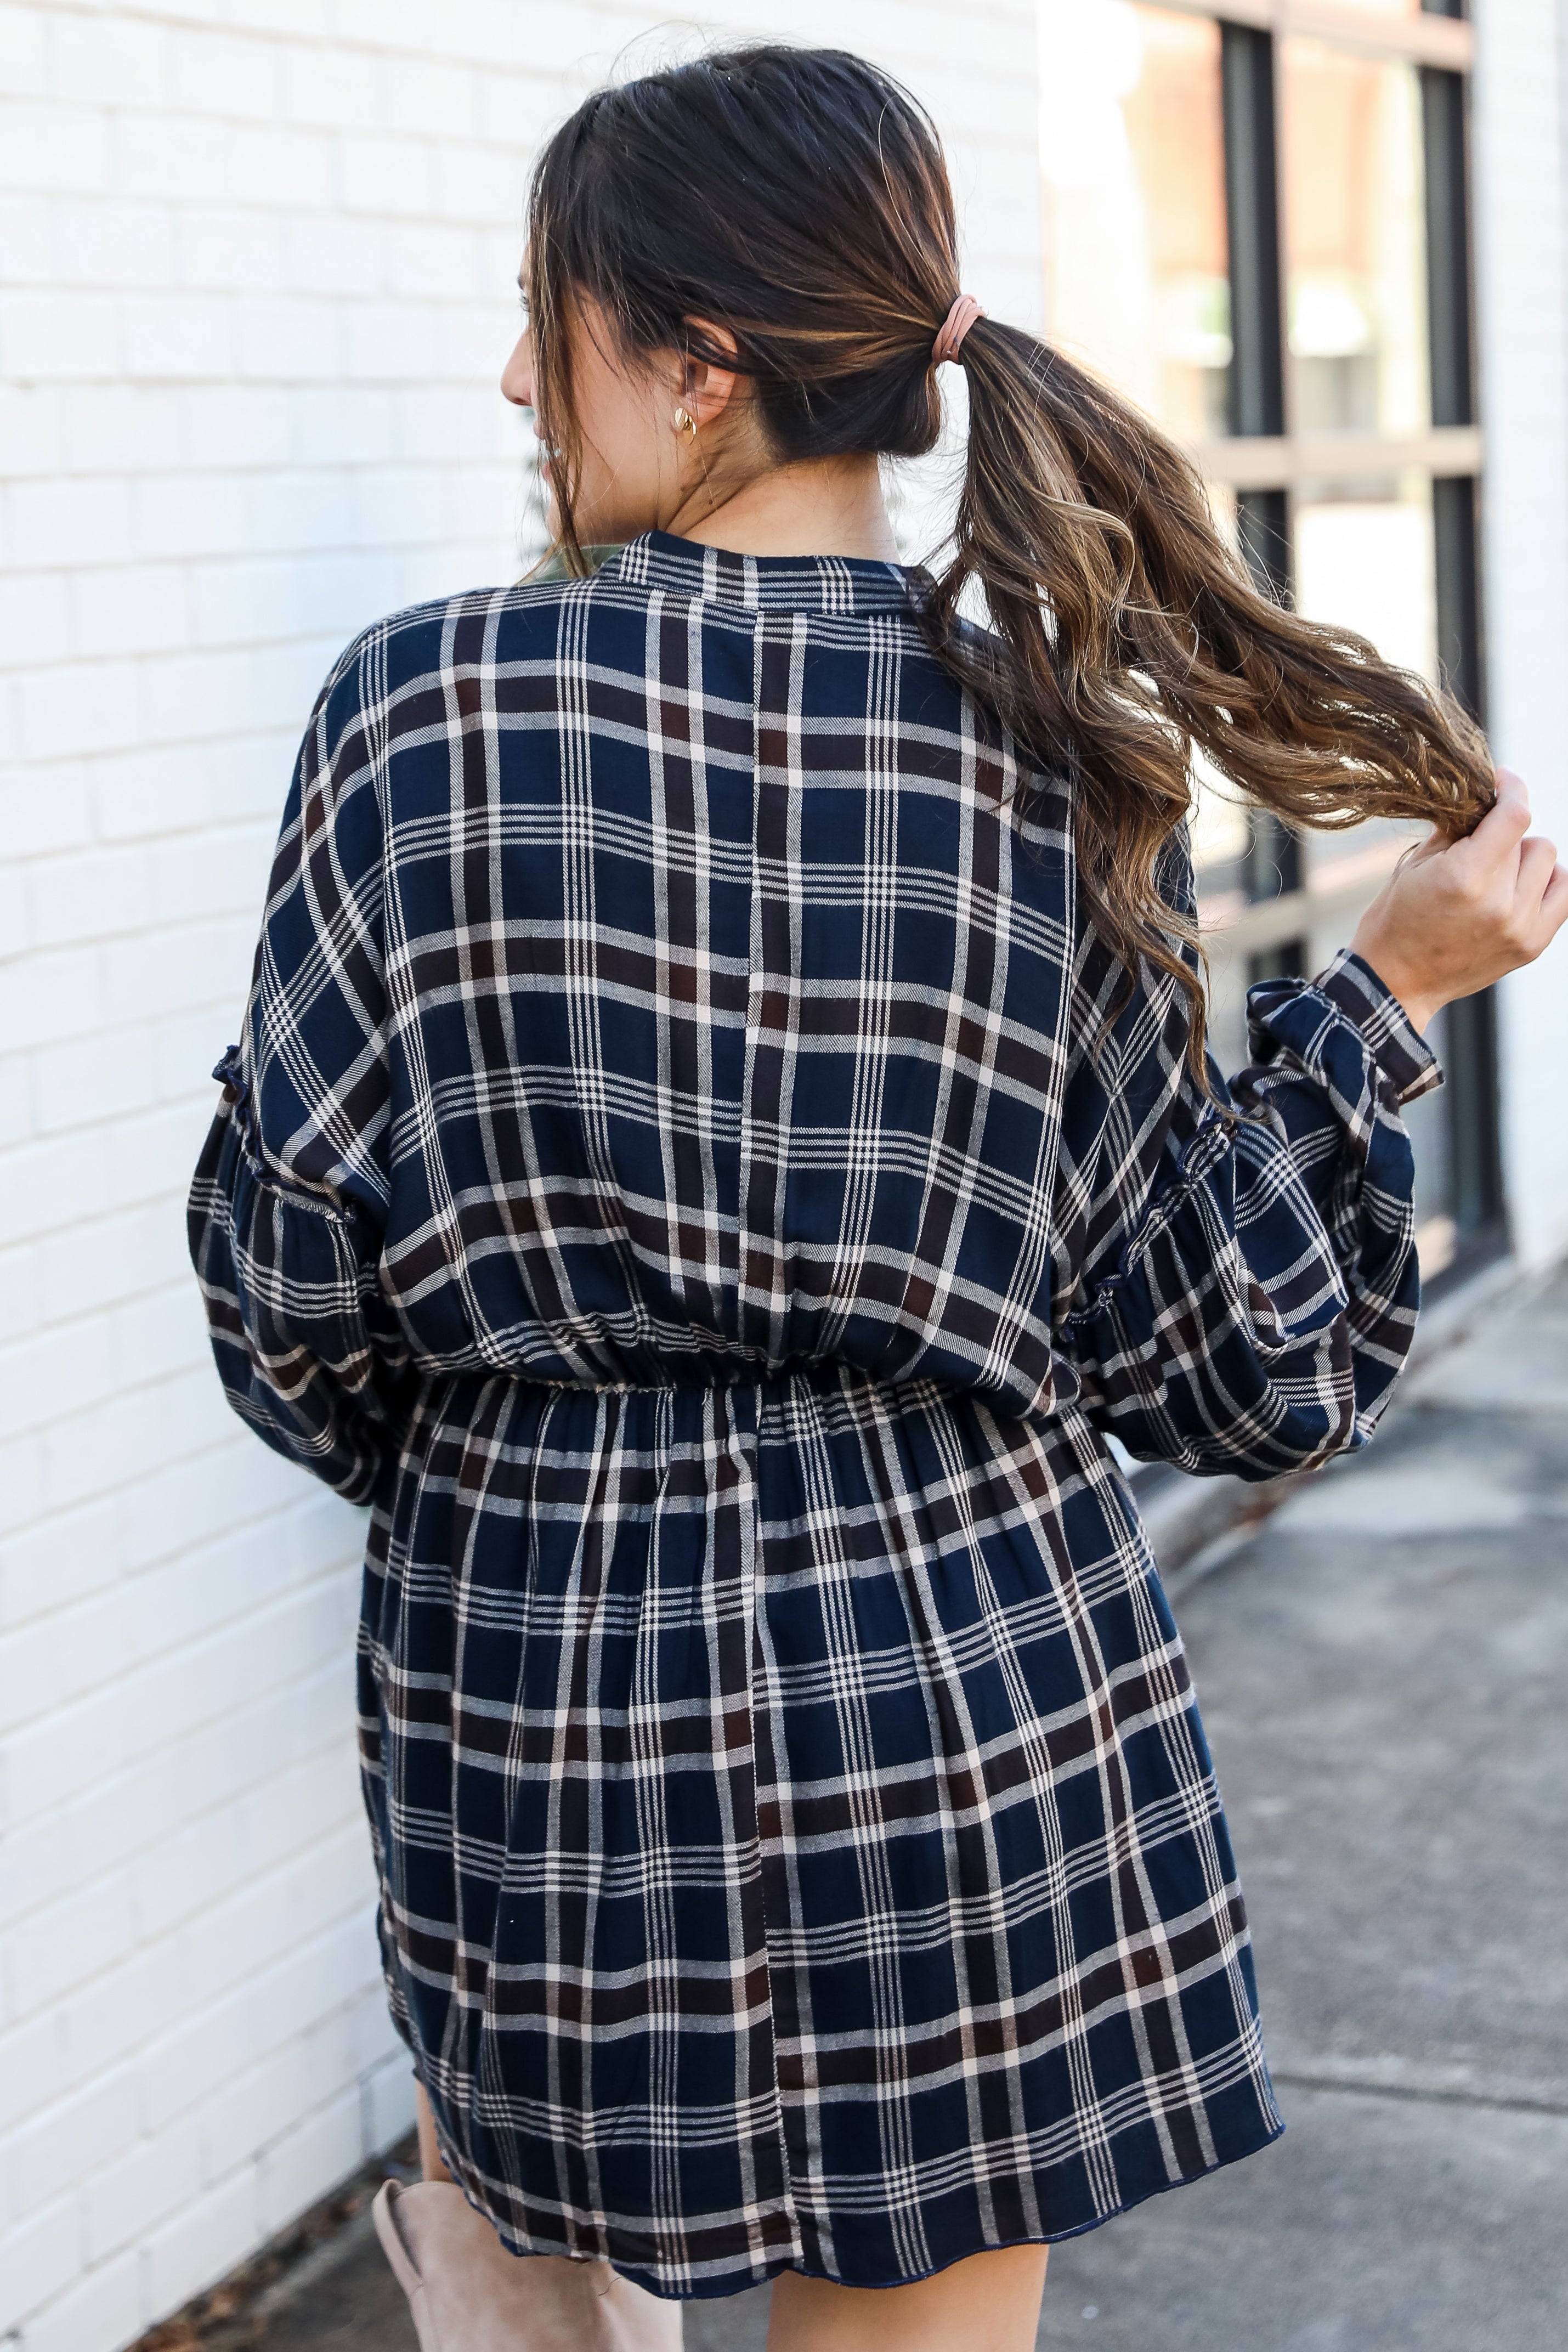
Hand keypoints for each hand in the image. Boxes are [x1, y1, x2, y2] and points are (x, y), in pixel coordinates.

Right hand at [1350, 769, 1567, 1031]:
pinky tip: (1520, 887)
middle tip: (1478, 848)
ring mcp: (1521, 927)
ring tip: (1497, 873)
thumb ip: (1457, 830)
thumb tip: (1486, 799)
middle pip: (1529, 838)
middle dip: (1503, 835)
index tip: (1503, 780)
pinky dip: (1545, 882)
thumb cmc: (1396, 921)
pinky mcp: (1532, 945)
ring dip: (1524, 859)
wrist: (1395, 983)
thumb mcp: (1415, 865)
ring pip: (1549, 861)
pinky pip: (1562, 893)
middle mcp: (1500, 904)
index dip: (1512, 788)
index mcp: (1465, 879)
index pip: (1515, 816)